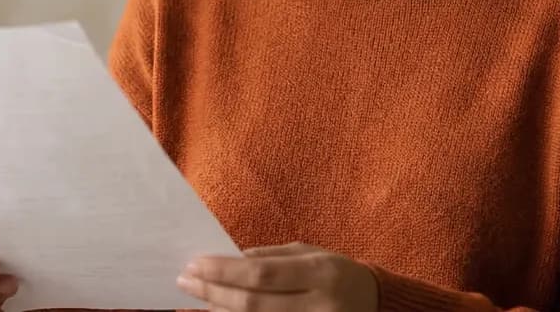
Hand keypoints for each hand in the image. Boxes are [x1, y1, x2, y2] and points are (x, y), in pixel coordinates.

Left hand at [176, 242, 379, 310]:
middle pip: (254, 304)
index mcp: (320, 272)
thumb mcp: (309, 253)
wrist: (375, 304)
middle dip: (213, 293)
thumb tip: (226, 259)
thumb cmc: (336, 272)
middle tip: (184, 281)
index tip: (194, 263)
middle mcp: (319, 305)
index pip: (262, 274)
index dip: (224, 271)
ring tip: (196, 300)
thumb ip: (269, 257)